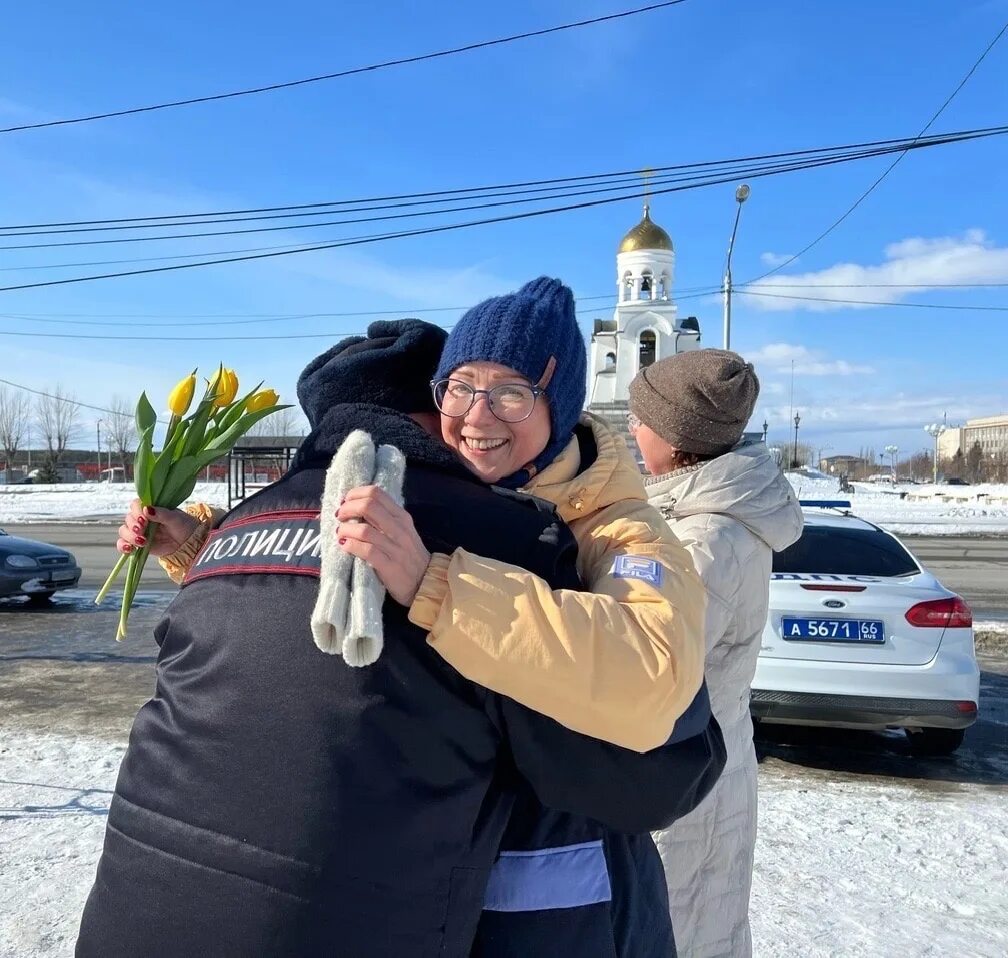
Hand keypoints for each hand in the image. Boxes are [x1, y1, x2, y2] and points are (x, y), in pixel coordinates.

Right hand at [116, 499, 199, 557]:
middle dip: (133, 525)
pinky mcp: (137, 543)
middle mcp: (142, 518)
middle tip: (142, 530)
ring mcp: (139, 531)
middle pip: (128, 519)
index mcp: (151, 508)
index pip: (136, 505)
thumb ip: (161, 513)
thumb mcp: (175, 518)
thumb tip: (147, 509)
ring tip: (142, 541)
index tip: (144, 518)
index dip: (137, 511)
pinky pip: (124, 544)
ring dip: (130, 536)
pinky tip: (129, 549)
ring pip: (124, 531)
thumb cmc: (183, 526)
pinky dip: (123, 546)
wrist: (189, 543)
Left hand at [336, 485, 430, 606]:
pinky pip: (366, 551)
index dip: (356, 494)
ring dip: (345, 530)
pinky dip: (351, 546)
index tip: (346, 502)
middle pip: (368, 506)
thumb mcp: (403, 531)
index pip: (376, 493)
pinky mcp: (389, 566)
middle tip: (340, 516)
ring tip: (341, 534)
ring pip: (364, 530)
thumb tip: (356, 508)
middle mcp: (400, 529)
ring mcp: (396, 548)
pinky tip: (346, 547)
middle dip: (348, 509)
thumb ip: (384, 519)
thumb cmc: (410, 555)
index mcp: (402, 517)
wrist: (426, 582)